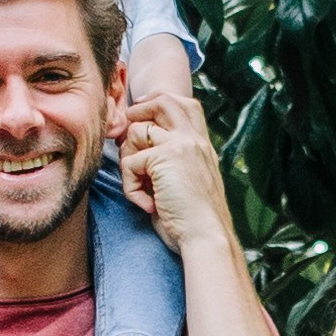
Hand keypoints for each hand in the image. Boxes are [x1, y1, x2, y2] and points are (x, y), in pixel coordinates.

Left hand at [119, 86, 234, 253]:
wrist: (207, 234)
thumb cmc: (195, 219)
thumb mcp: (187, 183)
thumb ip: (171, 164)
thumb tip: (137, 153)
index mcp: (202, 145)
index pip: (186, 105)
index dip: (160, 103)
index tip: (142, 116)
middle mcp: (193, 139)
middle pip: (163, 100)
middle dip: (138, 110)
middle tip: (128, 132)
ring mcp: (180, 144)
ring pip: (136, 131)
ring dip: (128, 160)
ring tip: (140, 186)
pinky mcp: (164, 157)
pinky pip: (129, 162)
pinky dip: (130, 185)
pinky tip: (145, 203)